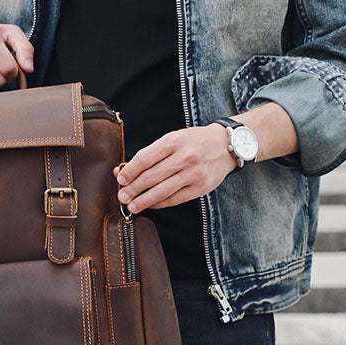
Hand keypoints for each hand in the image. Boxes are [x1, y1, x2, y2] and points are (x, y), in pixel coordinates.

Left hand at [113, 124, 236, 212]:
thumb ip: (151, 154)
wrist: (225, 145)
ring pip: (161, 192)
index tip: (120, 179)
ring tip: (132, 206)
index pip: (145, 159)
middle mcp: (185, 157)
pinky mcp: (201, 188)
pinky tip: (150, 205)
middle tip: (122, 197)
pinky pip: (174, 199)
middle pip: (150, 177)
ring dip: (143, 201)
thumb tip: (125, 170)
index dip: (129, 172)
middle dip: (133, 189)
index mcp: (174, 141)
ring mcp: (194, 174)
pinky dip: (159, 204)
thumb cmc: (194, 142)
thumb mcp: (173, 139)